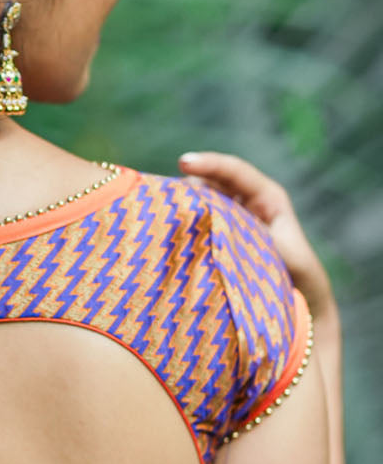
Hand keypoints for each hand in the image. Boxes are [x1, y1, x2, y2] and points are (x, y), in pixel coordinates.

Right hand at [178, 150, 335, 323]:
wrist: (299, 301)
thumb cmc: (299, 276)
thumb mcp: (287, 254)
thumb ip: (259, 239)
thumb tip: (222, 228)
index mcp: (267, 197)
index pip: (235, 172)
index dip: (209, 164)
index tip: (184, 163)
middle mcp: (245, 203)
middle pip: (211, 183)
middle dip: (188, 186)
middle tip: (164, 197)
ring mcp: (229, 220)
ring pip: (199, 204)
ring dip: (183, 209)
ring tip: (163, 218)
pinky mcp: (216, 239)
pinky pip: (197, 227)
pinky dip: (183, 229)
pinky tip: (168, 236)